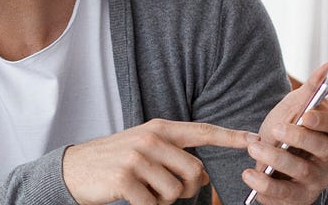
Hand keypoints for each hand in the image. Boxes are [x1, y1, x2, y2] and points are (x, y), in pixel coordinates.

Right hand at [64, 118, 254, 204]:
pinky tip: (129, 196)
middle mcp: (151, 139)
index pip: (202, 132)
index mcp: (159, 129)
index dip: (230, 136)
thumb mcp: (145, 150)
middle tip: (162, 188)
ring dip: (161, 200)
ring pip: (175, 192)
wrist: (74, 169)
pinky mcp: (125, 178)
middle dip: (185, 189)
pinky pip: (153, 204)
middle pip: (194, 172)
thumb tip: (201, 175)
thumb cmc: (114, 161)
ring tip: (141, 189)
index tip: (254, 139)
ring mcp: (137, 158)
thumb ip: (174, 156)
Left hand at [242, 61, 327, 204]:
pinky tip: (249, 175)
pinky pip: (283, 196)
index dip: (326, 122)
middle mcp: (327, 161)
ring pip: (302, 173)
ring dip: (277, 160)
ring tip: (253, 147)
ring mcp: (313, 183)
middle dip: (300, 139)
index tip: (306, 114)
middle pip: (324, 151)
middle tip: (275, 129)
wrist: (271, 167)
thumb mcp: (294, 109)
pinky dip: (264, 186)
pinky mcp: (295, 199)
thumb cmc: (286, 134)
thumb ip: (313, 88)